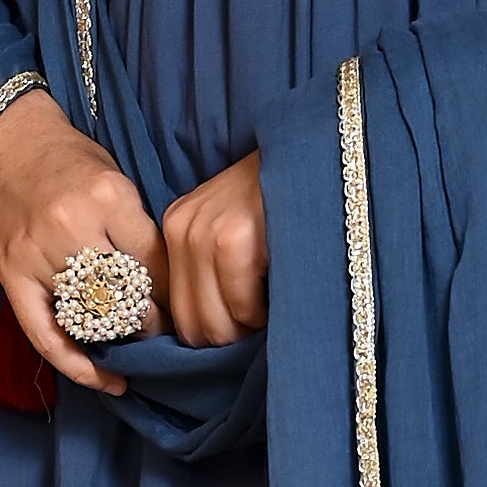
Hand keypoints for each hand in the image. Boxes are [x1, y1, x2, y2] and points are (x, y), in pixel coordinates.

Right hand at [0, 90, 166, 394]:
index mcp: (107, 197)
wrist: (7, 143)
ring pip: (90, 316)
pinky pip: (45, 334)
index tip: (186, 307)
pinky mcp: (10, 275)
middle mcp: (70, 226)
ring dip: (121, 339)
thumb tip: (172, 290)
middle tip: (167, 331)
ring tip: (140, 347)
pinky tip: (106, 380)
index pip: (154, 262)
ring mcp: (36, 254)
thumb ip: (140, 230)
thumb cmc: (71, 161)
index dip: (175, 293)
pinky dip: (77, 364)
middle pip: (124, 294)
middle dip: (152, 321)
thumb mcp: (117, 180)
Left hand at [157, 148, 269, 343]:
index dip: (214, 330)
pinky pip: (244, 309)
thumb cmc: (281, 197)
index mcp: (176, 228)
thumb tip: (212, 333)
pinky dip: (266, 313)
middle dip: (230, 334)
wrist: (311, 152)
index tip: (243, 323)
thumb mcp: (232, 225)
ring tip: (271, 300)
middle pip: (192, 326)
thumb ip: (213, 268)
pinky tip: (279, 286)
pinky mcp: (233, 240)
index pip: (179, 312)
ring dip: (249, 325)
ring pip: (218, 324)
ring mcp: (204, 234)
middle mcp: (182, 229)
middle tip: (260, 318)